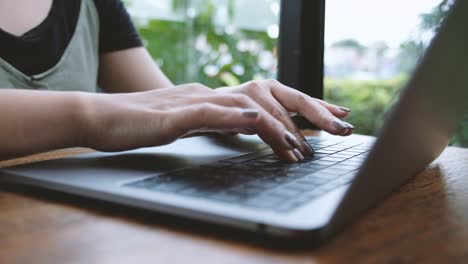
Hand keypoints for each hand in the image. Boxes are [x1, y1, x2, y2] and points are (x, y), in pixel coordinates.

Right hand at [82, 81, 352, 162]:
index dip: (303, 105)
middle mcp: (212, 93)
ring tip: (300, 148)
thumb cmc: (143, 125)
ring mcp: (194, 101)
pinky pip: (209, 112)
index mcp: (217, 97)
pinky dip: (235, 118)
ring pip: (245, 105)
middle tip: (341, 126)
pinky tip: (257, 122)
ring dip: (277, 125)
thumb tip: (252, 127)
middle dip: (309, 111)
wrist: (102, 118)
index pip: (269, 98)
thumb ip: (219, 122)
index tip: (334, 116)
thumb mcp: (190, 124)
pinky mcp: (174, 115)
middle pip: (269, 95)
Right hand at [218, 79, 353, 156]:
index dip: (326, 108)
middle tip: (343, 130)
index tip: (346, 116)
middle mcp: (265, 87)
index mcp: (274, 91)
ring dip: (295, 136)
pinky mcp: (235, 101)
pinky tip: (287, 150)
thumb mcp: (258, 119)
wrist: (194, 107)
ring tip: (307, 154)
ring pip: (280, 114)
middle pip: (300, 101)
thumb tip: (301, 144)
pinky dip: (274, 135)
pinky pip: (258, 121)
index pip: (305, 100)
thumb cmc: (230, 115)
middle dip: (323, 117)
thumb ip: (279, 126)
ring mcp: (251, 92)